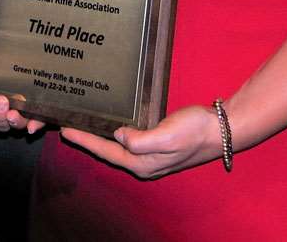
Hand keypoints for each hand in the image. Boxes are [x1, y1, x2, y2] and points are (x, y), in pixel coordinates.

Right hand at [0, 31, 44, 134]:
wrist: (18, 34)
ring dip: (13, 122)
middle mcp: (6, 107)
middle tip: (0, 99)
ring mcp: (24, 107)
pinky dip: (35, 126)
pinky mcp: (40, 105)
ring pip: (16, 126)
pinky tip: (32, 125)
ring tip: (13, 111)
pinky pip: (38, 122)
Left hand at [60, 104, 221, 178]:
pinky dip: (115, 132)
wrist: (222, 129)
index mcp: (142, 163)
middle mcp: (144, 163)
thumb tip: (117, 136)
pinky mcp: (158, 146)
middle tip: (67, 125)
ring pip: (117, 146)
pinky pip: (129, 140)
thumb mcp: (166, 135)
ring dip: (100, 136)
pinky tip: (111, 123)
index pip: (104, 151)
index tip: (64, 129)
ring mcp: (151, 156)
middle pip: (107, 151)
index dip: (83, 139)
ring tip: (83, 123)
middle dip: (87, 139)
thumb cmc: (195, 130)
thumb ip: (139, 140)